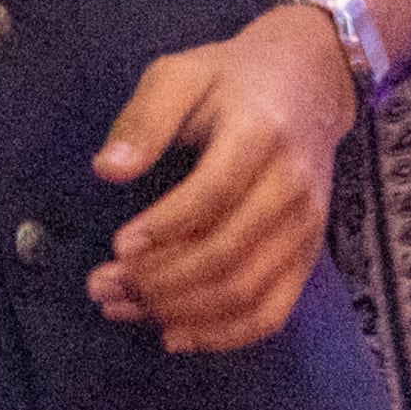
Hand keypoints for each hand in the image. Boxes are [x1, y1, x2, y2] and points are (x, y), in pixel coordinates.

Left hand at [91, 9, 356, 352]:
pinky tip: (175, 335)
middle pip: (227, 253)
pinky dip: (224, 335)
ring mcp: (305, 227)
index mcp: (258, 134)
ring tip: (122, 308)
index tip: (117, 245)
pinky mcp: (309, 255)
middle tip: (102, 287)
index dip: (165, 227)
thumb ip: (144, 118)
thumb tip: (106, 171)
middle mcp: (290, 187)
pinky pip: (272, 312)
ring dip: (180, 311)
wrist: (307, 85)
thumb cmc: (228, 80)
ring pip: (246, 291)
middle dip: (159, 280)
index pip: (213, 194)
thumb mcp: (179, 74)